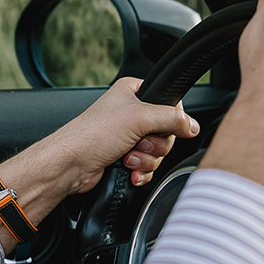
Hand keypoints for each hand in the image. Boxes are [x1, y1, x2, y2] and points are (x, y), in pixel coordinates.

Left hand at [50, 77, 199, 191]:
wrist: (70, 164)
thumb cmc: (92, 134)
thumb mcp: (139, 117)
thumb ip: (172, 119)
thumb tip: (193, 126)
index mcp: (134, 92)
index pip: (170, 103)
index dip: (172, 119)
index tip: (165, 128)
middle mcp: (131, 112)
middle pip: (166, 131)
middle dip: (154, 144)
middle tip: (139, 143)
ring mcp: (127, 136)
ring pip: (157, 152)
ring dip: (146, 160)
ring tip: (128, 157)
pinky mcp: (124, 157)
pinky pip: (147, 166)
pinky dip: (141, 171)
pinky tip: (129, 171)